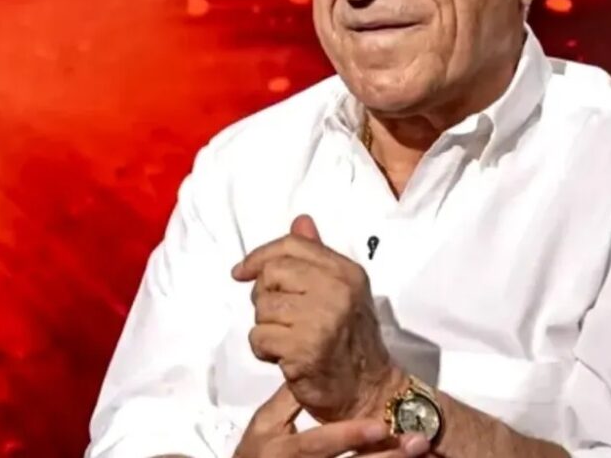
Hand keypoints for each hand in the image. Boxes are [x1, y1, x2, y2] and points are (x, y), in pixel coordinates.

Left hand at [231, 215, 399, 422]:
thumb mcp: (341, 291)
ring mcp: (322, 319)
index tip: (241, 272)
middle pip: (271, 274)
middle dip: (264, 297)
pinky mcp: (305, 349)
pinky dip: (264, 350)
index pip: (290, 245)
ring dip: (266, 327)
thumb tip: (300, 221)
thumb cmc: (349, 341)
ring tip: (287, 339)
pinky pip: (259, 336)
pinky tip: (284, 357)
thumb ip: (317, 256)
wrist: (369, 390)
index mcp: (345, 271)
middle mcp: (337, 290)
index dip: (259, 256)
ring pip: (262, 307)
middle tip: (280, 318)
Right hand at [233, 382, 429, 457]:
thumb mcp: (263, 426)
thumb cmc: (256, 455)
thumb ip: (286, 400)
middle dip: (386, 456)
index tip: (380, 424)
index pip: (320, 444)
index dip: (350, 434)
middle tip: (418, 442)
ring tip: (424, 456)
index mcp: (286, 452)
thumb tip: (310, 367)